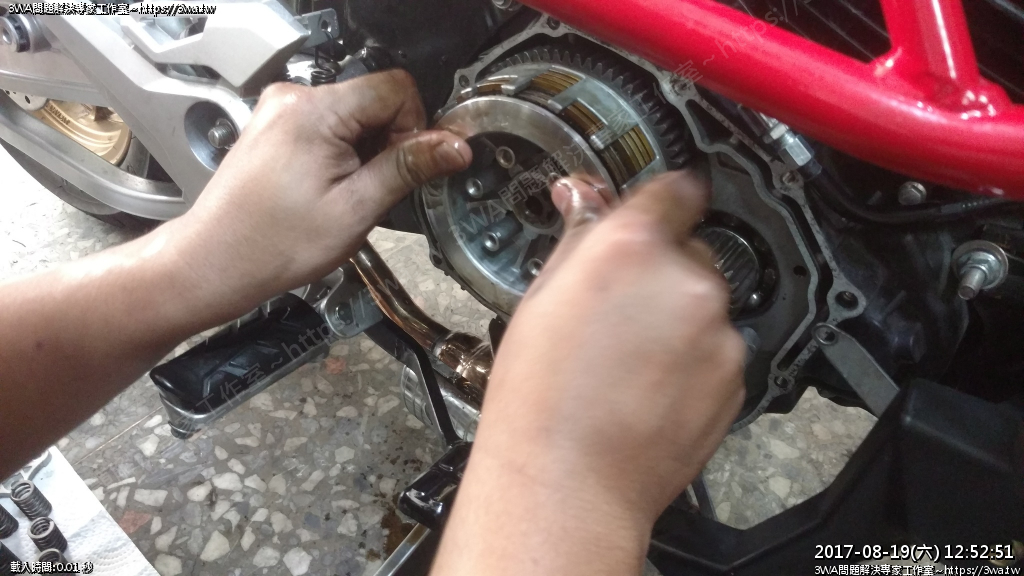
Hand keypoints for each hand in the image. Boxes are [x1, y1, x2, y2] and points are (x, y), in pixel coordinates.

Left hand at [168, 70, 471, 316]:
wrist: (216, 261)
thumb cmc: (273, 243)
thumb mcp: (356, 209)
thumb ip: (408, 169)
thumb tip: (454, 146)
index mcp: (315, 111)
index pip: (396, 88)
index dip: (412, 129)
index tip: (403, 168)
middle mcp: (294, 98)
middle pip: (375, 100)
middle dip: (387, 143)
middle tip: (372, 189)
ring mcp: (282, 110)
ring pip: (355, 115)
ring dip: (364, 152)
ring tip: (344, 194)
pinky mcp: (276, 125)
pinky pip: (330, 125)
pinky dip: (341, 153)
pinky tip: (327, 188)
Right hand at [433, 171, 744, 575]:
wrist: (569, 482)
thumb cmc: (540, 399)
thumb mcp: (540, 299)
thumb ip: (577, 237)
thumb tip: (583, 197)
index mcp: (629, 248)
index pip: (674, 188)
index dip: (660, 202)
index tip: (655, 212)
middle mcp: (686, 280)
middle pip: (689, 249)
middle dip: (660, 270)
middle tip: (617, 311)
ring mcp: (718, 331)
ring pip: (705, 302)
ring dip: (678, 317)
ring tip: (629, 360)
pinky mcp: (736, 375)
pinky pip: (718, 348)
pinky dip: (694, 359)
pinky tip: (649, 385)